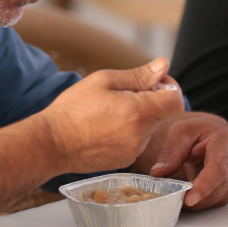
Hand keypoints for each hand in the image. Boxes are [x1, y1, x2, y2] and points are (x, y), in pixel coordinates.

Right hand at [40, 58, 185, 174]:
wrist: (51, 143)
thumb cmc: (73, 108)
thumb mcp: (103, 81)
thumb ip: (138, 75)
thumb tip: (163, 65)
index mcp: (139, 112)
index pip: (176, 99)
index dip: (168, 87)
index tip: (150, 83)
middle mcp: (141, 135)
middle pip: (162, 113)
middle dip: (149, 101)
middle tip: (119, 95)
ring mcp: (133, 151)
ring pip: (147, 128)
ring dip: (137, 117)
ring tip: (106, 113)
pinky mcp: (124, 162)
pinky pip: (135, 142)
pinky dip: (126, 132)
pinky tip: (102, 128)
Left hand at [133, 112, 227, 210]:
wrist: (211, 132)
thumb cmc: (197, 130)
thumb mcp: (180, 132)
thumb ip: (170, 152)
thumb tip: (158, 173)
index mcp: (226, 143)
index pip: (219, 168)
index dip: (205, 185)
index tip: (190, 199)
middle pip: (218, 188)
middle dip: (195, 196)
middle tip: (171, 197)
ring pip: (216, 198)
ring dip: (196, 201)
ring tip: (176, 193)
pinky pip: (215, 201)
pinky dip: (199, 201)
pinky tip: (185, 194)